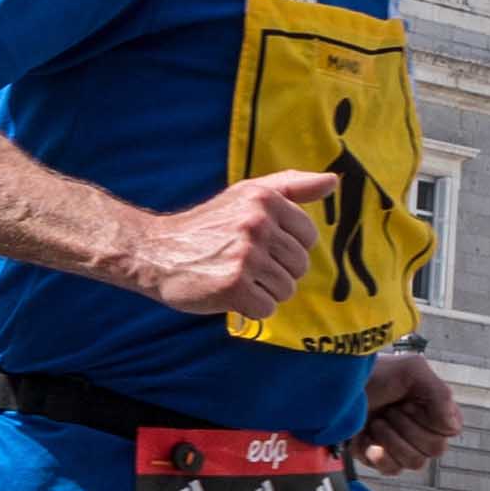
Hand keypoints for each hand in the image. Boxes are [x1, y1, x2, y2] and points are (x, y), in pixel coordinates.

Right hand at [135, 171, 335, 323]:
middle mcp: (257, 224)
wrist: (156, 252)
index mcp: (265, 199)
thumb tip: (333, 181)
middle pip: (299, 266)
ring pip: (285, 289)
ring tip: (235, 277)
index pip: (308, 236)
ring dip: (263, 291)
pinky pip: (267, 308)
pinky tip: (229, 293)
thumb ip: (292, 186)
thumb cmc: (207, 225)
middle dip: (276, 272)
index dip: (287, 247)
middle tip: (243, 264)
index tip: (260, 245)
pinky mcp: (234, 286)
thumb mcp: (246, 194)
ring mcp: (246, 255)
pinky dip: (251, 308)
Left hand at [354, 348, 458, 474]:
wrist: (340, 387)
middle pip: (434, 449)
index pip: (450, 431)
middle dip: (408, 428)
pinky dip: (380, 456)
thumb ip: (440, 394)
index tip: (409, 402)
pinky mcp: (380, 459)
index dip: (429, 419)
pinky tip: (370, 441)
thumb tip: (452, 428)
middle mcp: (422, 431)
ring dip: (393, 440)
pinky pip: (393, 470)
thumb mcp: (413, 371)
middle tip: (390, 410)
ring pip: (415, 462)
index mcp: (435, 411)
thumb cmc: (376, 374)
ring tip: (378, 421)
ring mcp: (402, 447)